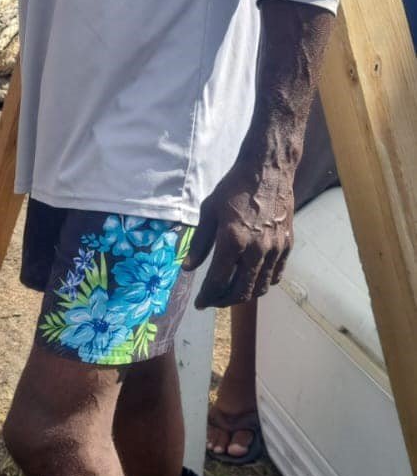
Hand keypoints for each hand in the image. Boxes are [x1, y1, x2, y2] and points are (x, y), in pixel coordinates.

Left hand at [184, 160, 294, 308]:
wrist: (267, 171)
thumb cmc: (233, 188)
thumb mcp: (209, 211)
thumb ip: (200, 243)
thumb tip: (188, 268)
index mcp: (232, 240)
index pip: (217, 280)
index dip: (207, 296)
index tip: (199, 303)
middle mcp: (255, 249)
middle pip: (241, 291)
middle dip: (224, 301)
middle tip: (214, 301)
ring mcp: (274, 249)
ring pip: (260, 287)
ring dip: (244, 296)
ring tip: (231, 293)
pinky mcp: (287, 246)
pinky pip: (276, 275)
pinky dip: (263, 284)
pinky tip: (252, 281)